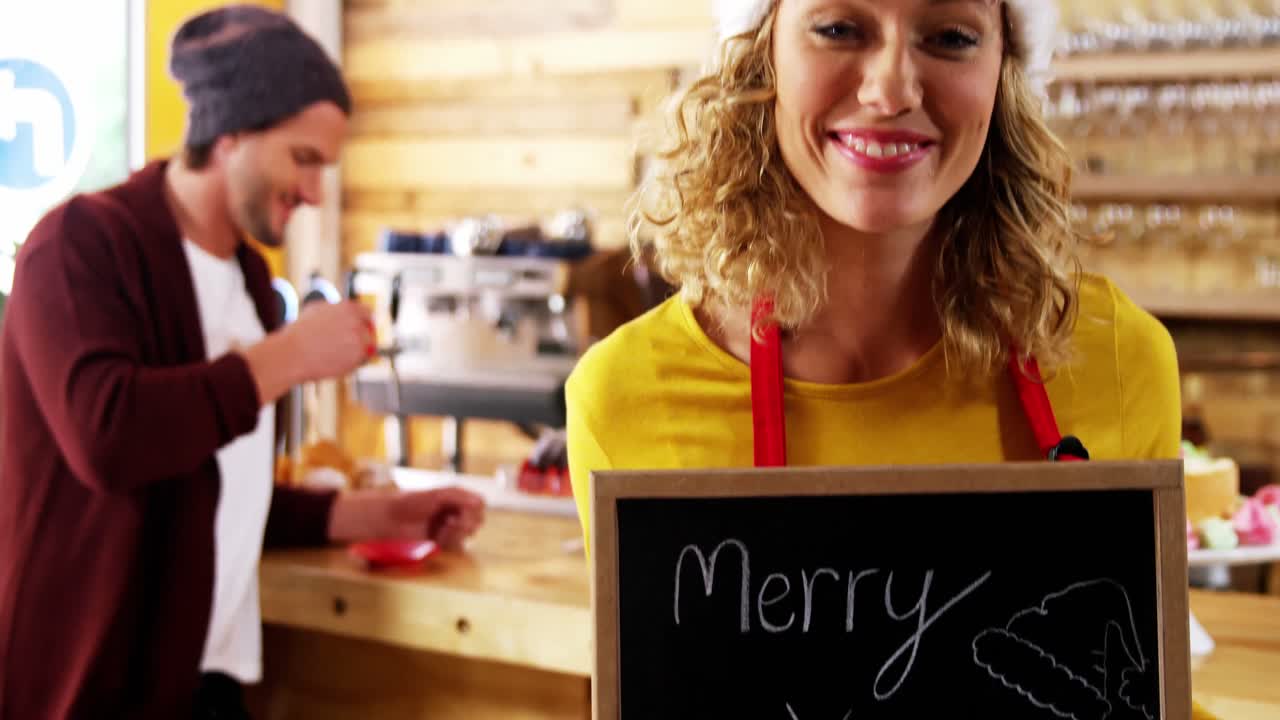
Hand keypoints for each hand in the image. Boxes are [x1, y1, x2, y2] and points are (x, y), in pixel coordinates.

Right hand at [241, 300, 373, 403]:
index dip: (364, 323)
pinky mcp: (359, 356)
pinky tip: (333, 364)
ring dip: (356, 354)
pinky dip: (350, 365)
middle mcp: (356, 321)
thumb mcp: (315, 310)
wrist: (292, 353)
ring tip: (333, 357)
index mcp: (347, 307)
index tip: (362, 330)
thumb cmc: (298, 334)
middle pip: (370, 332)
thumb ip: (333, 309)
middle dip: (363, 339)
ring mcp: (360, 338)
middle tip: (352, 348)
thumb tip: (340, 310)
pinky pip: (360, 362)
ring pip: (367, 348)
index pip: (367, 313)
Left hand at [328, 487, 485, 549]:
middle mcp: (454, 513)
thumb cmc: (411, 503)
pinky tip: (438, 538)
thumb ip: (459, 495)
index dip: (475, 509)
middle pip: (478, 521)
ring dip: (458, 533)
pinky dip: (450, 542)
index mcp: (455, 499)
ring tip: (442, 529)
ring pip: (469, 535)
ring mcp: (448, 529)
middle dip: (467, 522)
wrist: (389, 519)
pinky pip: (457, 547)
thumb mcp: (437, 494)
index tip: (463, 510)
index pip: (479, 504)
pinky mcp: (441, 543)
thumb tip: (480, 501)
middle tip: (451, 521)